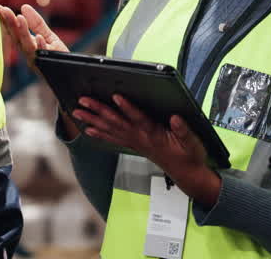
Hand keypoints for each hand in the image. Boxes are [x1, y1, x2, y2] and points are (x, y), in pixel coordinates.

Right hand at [0, 4, 79, 136]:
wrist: (71, 75)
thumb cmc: (56, 55)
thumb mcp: (47, 36)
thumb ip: (36, 23)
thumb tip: (24, 7)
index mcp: (27, 46)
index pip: (14, 32)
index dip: (5, 20)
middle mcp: (29, 54)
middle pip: (17, 38)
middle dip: (10, 24)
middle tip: (3, 10)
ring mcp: (38, 60)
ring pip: (28, 46)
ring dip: (22, 32)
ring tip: (19, 18)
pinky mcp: (49, 64)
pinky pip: (44, 55)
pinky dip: (40, 46)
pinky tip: (38, 37)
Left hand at [74, 94, 221, 207]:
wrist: (186, 174)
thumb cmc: (189, 155)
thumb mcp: (193, 143)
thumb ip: (184, 131)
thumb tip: (175, 118)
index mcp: (155, 135)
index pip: (139, 119)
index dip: (128, 108)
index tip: (116, 96)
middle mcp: (141, 139)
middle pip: (117, 122)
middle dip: (99, 111)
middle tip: (83, 101)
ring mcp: (135, 143)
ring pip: (110, 129)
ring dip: (93, 119)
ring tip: (77, 111)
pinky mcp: (134, 145)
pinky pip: (113, 139)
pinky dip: (100, 133)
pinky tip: (88, 129)